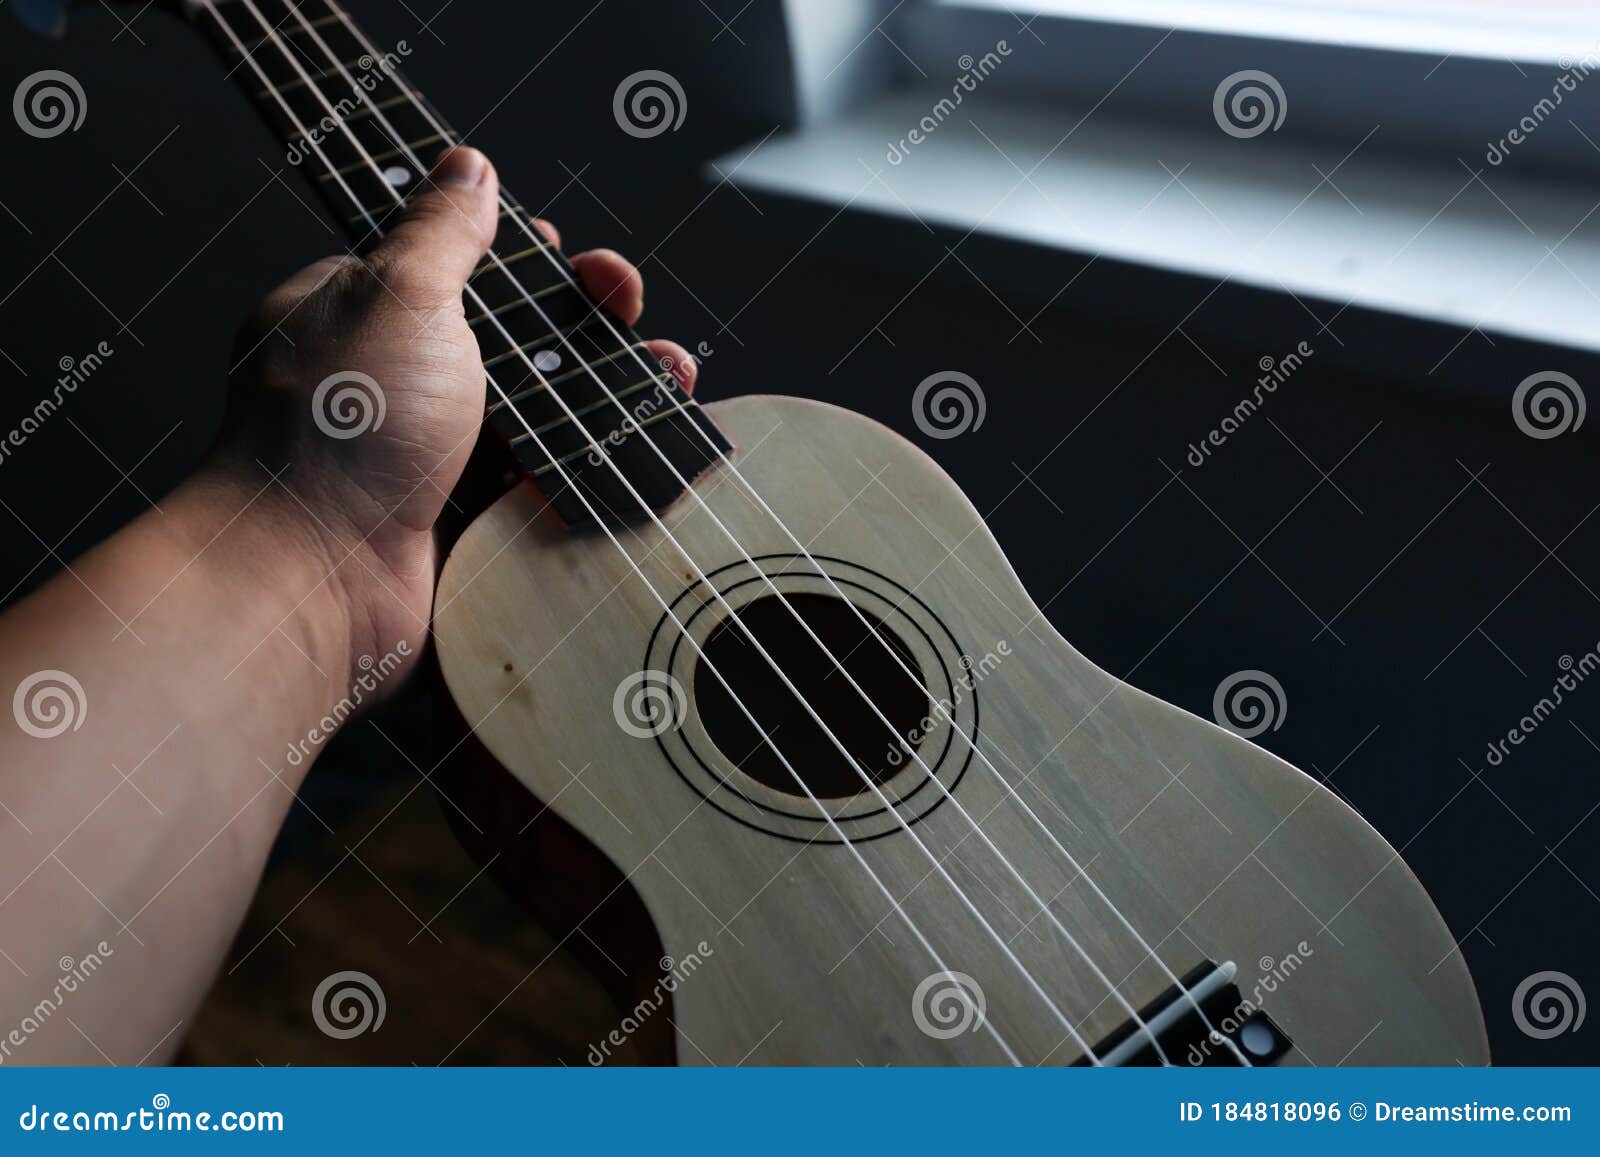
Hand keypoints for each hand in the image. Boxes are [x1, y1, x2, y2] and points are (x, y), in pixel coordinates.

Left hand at [200, 146, 697, 691]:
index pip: (453, 269)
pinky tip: (636, 450)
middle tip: (632, 318)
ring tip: (667, 382)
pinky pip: (535, 483)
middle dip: (583, 327)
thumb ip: (441, 230)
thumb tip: (467, 167)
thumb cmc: (339, 429)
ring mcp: (423, 458)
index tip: (577, 263)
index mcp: (355, 315)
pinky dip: (587, 465)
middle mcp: (387, 384)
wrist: (316, 580)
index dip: (525, 262)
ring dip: (602, 395)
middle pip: (507, 340)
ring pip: (532, 414)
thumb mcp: (398, 295)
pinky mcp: (459, 522)